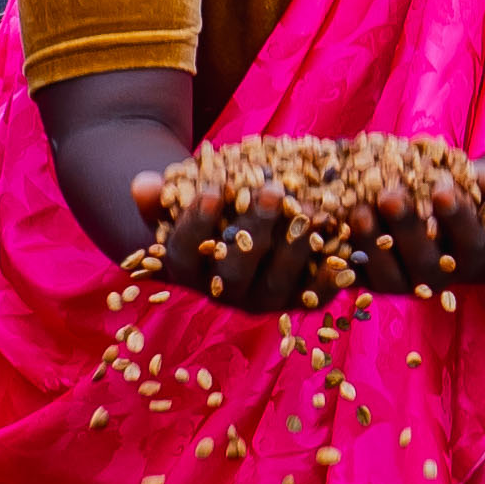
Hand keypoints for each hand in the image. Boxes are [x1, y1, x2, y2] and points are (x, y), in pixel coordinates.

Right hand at [128, 167, 324, 313]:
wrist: (236, 229)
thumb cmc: (204, 207)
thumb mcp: (182, 197)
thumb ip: (161, 195)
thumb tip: (142, 184)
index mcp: (188, 269)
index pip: (185, 253)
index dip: (197, 224)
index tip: (212, 190)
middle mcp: (224, 293)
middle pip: (234, 272)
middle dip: (255, 230)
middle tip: (272, 191)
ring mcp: (262, 299)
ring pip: (276, 285)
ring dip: (294, 248)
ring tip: (309, 209)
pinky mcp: (298, 298)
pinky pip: (314, 294)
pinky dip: (330, 275)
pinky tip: (343, 245)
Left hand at [344, 157, 484, 296]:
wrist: (429, 220)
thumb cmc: (452, 195)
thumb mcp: (468, 183)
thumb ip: (483, 181)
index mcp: (469, 254)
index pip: (468, 240)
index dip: (456, 216)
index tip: (444, 189)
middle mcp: (437, 277)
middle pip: (424, 262)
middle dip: (406, 228)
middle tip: (389, 196)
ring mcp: (401, 282)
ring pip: (388, 276)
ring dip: (371, 245)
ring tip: (359, 210)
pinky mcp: (369, 282)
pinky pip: (354, 277)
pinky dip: (339, 260)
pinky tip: (329, 231)